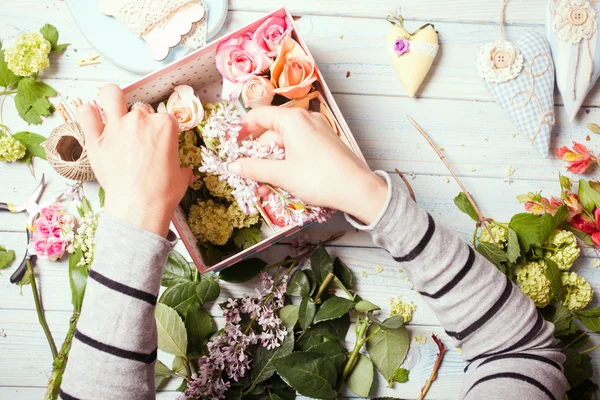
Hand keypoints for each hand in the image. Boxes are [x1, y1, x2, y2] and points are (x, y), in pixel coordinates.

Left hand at [77, 84, 192, 236]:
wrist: (139, 207)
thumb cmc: (162, 193)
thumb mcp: (181, 178)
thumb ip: (180, 168)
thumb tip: (183, 172)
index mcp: (165, 126)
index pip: (165, 118)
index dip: (162, 130)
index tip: (159, 142)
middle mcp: (140, 120)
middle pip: (141, 109)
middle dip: (141, 121)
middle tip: (138, 138)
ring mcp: (116, 126)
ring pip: (111, 95)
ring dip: (112, 99)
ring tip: (113, 109)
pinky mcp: (96, 138)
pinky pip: (86, 114)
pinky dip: (88, 113)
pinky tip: (92, 117)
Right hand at [229, 106, 387, 224]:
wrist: (358, 190)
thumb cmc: (320, 178)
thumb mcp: (282, 175)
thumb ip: (255, 169)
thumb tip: (234, 166)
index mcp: (292, 120)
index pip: (258, 116)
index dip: (241, 129)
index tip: (231, 143)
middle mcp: (305, 120)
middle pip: (271, 134)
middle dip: (259, 158)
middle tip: (250, 178)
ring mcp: (317, 131)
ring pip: (285, 146)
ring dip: (272, 166)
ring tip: (266, 189)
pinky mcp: (325, 144)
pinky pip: (299, 150)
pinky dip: (287, 164)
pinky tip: (282, 184)